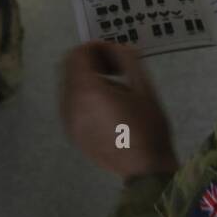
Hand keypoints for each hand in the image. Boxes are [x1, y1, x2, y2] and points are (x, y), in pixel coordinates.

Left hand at [60, 42, 179, 178]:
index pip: (78, 54)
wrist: (144, 169)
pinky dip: (83, 95)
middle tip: (114, 67)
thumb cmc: (148, 127)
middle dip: (90, 61)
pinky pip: (70, 103)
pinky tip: (105, 104)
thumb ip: (127, 59)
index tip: (115, 52)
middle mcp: (70, 104)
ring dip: (86, 77)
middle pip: (69, 67)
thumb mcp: (144, 87)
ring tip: (113, 86)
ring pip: (68, 85)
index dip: (96, 47)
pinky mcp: (72, 133)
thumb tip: (117, 46)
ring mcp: (68, 120)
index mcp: (87, 91)